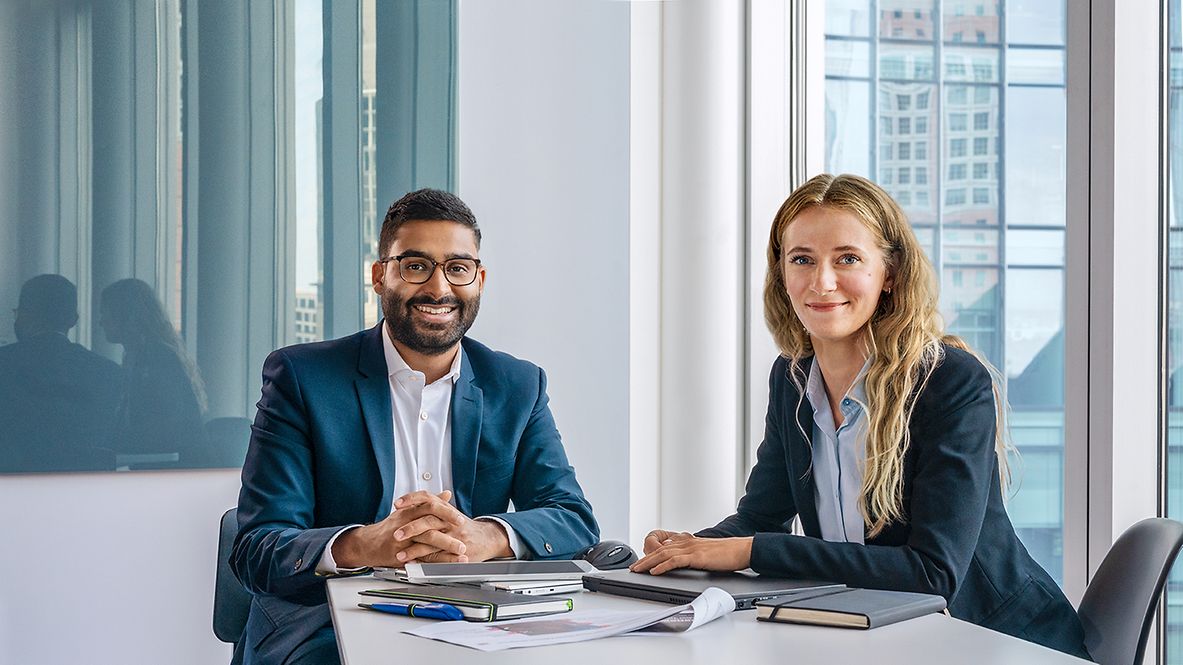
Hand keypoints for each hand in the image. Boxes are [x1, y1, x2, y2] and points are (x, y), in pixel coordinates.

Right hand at [332, 490, 468, 567]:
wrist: (367, 544)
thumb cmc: (390, 527)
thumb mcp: (407, 511)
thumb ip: (428, 503)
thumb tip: (446, 494)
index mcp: (408, 512)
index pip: (429, 506)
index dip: (446, 512)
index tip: (460, 519)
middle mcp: (405, 524)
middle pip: (429, 524)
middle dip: (448, 529)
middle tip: (464, 534)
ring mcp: (402, 541)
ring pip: (426, 542)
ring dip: (446, 547)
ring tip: (461, 551)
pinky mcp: (400, 555)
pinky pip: (421, 558)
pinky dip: (436, 562)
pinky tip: (448, 565)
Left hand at [391, 490, 512, 562]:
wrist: (488, 538)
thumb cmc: (466, 527)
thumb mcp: (450, 513)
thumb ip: (434, 506)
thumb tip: (413, 502)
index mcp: (446, 510)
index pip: (427, 499)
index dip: (412, 500)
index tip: (397, 504)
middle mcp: (450, 521)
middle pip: (428, 521)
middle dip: (410, 528)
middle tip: (395, 534)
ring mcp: (454, 537)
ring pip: (431, 541)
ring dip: (414, 549)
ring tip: (399, 554)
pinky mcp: (457, 552)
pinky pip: (438, 557)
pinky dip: (424, 561)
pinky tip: (413, 563)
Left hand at [630, 528, 752, 574]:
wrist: (742, 549)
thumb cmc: (727, 553)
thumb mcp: (706, 552)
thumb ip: (693, 554)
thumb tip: (682, 561)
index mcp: (689, 541)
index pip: (664, 546)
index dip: (650, 553)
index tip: (641, 562)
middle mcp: (687, 542)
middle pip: (659, 549)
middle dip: (644, 559)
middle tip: (633, 568)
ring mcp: (691, 548)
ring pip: (663, 554)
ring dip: (648, 563)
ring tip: (638, 570)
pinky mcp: (697, 556)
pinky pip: (675, 561)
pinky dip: (663, 566)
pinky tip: (655, 571)